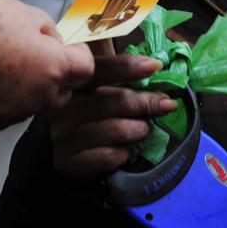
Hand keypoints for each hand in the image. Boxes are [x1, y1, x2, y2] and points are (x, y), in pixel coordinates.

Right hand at [0, 0, 95, 130]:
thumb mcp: (24, 13)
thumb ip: (47, 31)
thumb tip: (51, 41)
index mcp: (54, 69)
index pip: (85, 69)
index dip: (77, 54)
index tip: (67, 46)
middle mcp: (38, 99)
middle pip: (62, 91)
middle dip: (55, 74)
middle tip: (34, 52)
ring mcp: (13, 114)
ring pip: (33, 103)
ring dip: (27, 87)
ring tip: (1, 63)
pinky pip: (7, 112)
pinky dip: (2, 98)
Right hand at [50, 59, 177, 178]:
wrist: (61, 154)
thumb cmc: (89, 114)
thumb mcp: (97, 87)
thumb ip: (116, 74)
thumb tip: (152, 65)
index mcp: (70, 82)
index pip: (100, 69)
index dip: (128, 67)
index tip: (155, 66)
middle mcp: (61, 106)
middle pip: (113, 100)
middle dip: (146, 102)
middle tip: (166, 104)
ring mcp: (61, 135)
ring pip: (115, 129)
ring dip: (138, 129)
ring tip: (143, 129)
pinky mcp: (65, 162)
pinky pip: (107, 156)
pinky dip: (122, 153)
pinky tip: (123, 151)